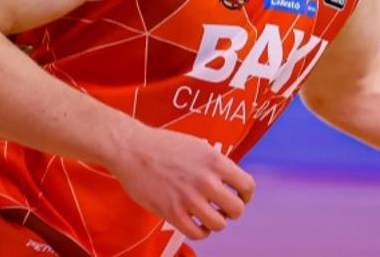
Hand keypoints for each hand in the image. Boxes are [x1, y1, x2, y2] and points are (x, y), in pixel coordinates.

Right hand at [107, 126, 254, 240]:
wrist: (132, 149)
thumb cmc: (163, 145)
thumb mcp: (197, 146)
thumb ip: (215, 164)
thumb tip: (231, 182)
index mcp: (214, 160)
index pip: (247, 186)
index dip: (246, 195)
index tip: (239, 196)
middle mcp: (205, 180)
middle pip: (237, 210)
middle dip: (232, 211)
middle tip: (222, 207)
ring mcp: (189, 198)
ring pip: (219, 224)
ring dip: (216, 222)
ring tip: (208, 215)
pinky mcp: (172, 212)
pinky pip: (197, 233)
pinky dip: (201, 231)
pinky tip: (196, 223)